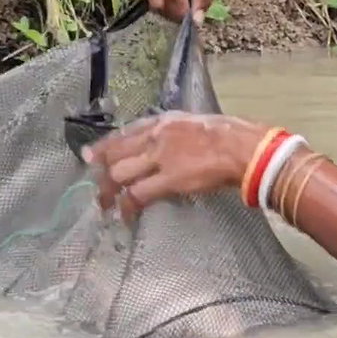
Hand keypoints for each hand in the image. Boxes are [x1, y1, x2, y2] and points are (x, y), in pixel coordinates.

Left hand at [81, 111, 269, 223]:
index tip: (91, 157)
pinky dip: (128, 206)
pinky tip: (126, 216)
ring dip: (109, 192)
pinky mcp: (169, 179)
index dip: (104, 147)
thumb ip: (178, 134)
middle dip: (101, 173)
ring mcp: (161, 157)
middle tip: (99, 190)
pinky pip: (137, 194)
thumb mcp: (199, 124)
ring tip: (107, 206)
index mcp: (165, 121)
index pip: (124, 133)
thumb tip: (169, 147)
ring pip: (120, 174)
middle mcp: (156, 136)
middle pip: (115, 154)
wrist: (244, 148)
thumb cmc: (232, 135)